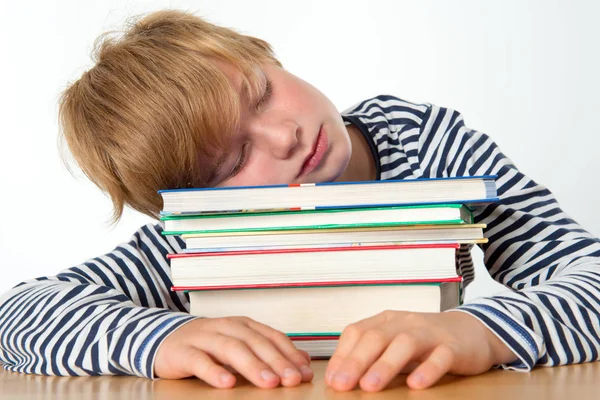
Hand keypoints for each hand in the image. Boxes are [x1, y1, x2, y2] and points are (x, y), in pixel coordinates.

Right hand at [154, 316, 312, 387]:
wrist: (165, 339)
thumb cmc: (209, 345)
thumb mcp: (241, 344)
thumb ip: (269, 351)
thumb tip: (304, 362)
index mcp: (244, 325)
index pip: (272, 337)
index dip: (290, 354)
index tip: (305, 373)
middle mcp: (226, 327)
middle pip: (255, 342)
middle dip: (276, 362)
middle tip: (292, 380)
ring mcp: (204, 337)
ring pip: (231, 349)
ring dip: (252, 366)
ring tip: (268, 383)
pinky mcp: (183, 352)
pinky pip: (199, 361)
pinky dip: (214, 371)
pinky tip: (227, 383)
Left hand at [325, 310, 517, 391]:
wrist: (473, 330)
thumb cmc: (427, 340)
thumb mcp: (395, 343)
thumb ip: (373, 356)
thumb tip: (341, 377)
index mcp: (386, 320)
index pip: (357, 332)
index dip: (342, 355)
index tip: (331, 379)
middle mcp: (405, 323)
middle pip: (376, 337)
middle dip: (356, 361)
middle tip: (341, 385)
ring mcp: (430, 333)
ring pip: (405, 344)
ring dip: (385, 365)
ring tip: (370, 386)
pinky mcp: (454, 347)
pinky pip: (440, 357)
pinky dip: (427, 369)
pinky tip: (415, 384)